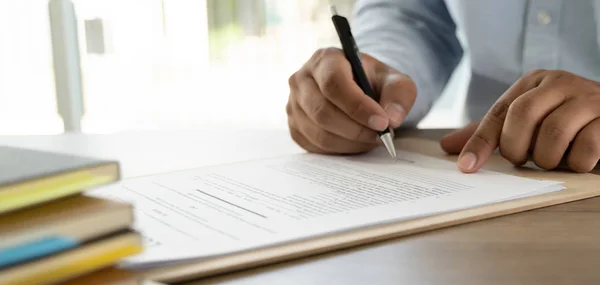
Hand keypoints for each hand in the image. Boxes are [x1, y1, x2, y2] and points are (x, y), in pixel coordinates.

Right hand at [286, 48, 415, 153]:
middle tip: (381, 136)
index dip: (358, 106)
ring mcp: (293, 104)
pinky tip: (356, 142)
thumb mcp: (394, 81)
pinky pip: (315, 146)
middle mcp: (302, 79)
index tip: (382, 123)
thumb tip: (392, 119)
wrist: (358, 90)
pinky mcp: (294, 126)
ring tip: (371, 139)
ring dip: (350, 143)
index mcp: (325, 59)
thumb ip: (399, 95)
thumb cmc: (374, 83)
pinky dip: (340, 150)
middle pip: (322, 112)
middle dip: (356, 130)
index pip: (334, 84)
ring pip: (319, 133)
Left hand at [440, 69, 599, 172]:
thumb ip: (490, 133)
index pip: (499, 112)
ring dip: (547, 158)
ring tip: (553, 160)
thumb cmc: (564, 121)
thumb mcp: (527, 122)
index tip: (466, 168)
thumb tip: (447, 146)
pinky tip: (578, 160)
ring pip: (553, 133)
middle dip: (516, 148)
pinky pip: (586, 147)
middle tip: (523, 160)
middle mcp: (560, 84)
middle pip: (522, 116)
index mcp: (534, 82)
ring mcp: (588, 99)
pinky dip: (576, 163)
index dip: (480, 142)